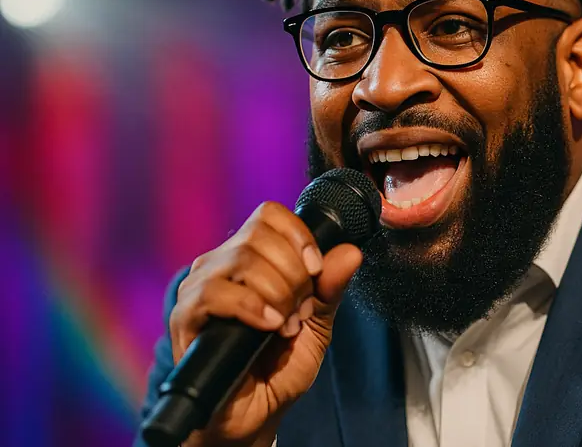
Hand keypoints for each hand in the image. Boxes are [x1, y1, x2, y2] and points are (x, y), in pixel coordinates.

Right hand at [168, 201, 362, 446]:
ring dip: (277, 292)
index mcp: (251, 257)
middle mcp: (220, 264)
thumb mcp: (317, 323)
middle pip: (259, 235)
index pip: (269, 215)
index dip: (299, 236)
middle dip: (293, 274)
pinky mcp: (185, 317)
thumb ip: (330, 287)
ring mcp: (199, 288)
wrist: (255, 414)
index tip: (315, 270)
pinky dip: (252, 306)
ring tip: (284, 326)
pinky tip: (270, 326)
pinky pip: (215, 292)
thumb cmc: (279, 366)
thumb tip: (350, 252)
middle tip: (298, 311)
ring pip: (241, 258)